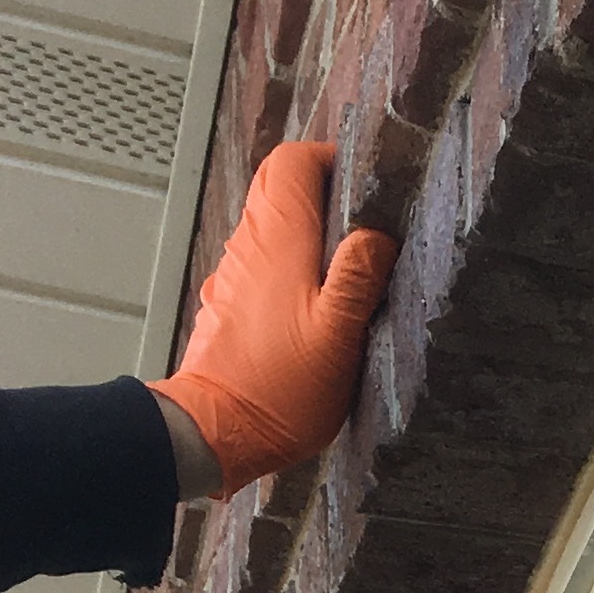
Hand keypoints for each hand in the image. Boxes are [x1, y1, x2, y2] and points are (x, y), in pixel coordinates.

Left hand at [154, 141, 395, 495]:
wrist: (216, 431)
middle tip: (363, 228)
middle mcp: (249, 246)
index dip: (329, 161)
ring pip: (270, 227)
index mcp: (278, 240)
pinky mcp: (230, 303)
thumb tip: (377, 234)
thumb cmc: (280, 388)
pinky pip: (262, 264)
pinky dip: (290, 267)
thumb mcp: (339, 336)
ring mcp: (235, 274)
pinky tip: (316, 307)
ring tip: (348, 271)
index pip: (292, 161)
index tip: (364, 187)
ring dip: (307, 233)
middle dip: (321, 194)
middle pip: (278, 188)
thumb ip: (360, 277)